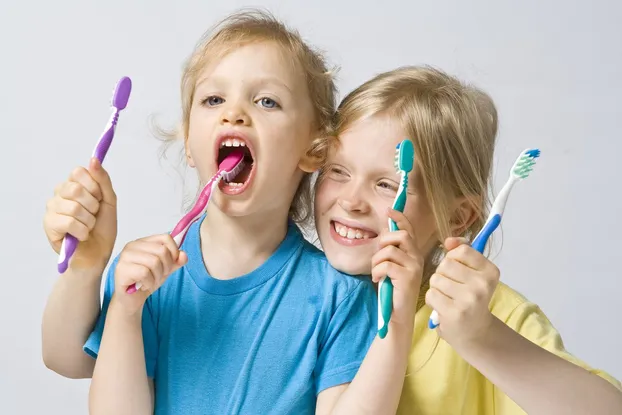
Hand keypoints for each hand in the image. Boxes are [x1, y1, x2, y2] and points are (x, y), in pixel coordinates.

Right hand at [44, 158, 116, 272]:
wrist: (98, 253)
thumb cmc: (102, 227)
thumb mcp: (109, 200)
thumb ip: (103, 180)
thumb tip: (93, 159)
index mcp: (73, 184)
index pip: (78, 172)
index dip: (93, 186)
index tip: (99, 198)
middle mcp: (59, 194)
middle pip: (75, 189)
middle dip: (93, 205)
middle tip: (94, 215)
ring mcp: (52, 209)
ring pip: (73, 208)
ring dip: (89, 221)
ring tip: (88, 227)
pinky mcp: (49, 225)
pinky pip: (68, 222)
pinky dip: (82, 231)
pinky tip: (81, 236)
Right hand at [113, 234, 186, 314]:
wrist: (131, 300)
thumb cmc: (146, 281)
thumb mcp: (165, 269)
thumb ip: (175, 261)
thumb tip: (183, 255)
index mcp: (143, 242)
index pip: (166, 238)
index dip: (174, 251)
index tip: (172, 263)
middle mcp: (132, 246)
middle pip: (162, 250)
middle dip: (166, 267)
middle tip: (159, 276)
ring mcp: (125, 256)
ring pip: (154, 262)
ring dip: (157, 277)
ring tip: (151, 281)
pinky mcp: (121, 269)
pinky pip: (144, 273)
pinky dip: (149, 283)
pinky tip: (143, 285)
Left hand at [371, 209, 423, 327]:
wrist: (397, 315)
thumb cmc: (392, 291)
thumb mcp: (391, 267)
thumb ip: (391, 252)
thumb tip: (383, 234)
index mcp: (413, 254)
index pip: (409, 230)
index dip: (400, 218)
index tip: (389, 210)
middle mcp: (417, 258)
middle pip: (400, 235)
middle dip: (383, 242)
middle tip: (378, 257)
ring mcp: (414, 267)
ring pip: (389, 250)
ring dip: (376, 261)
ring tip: (376, 273)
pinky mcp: (407, 277)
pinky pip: (385, 264)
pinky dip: (376, 271)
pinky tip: (378, 280)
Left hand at [426, 237, 499, 348]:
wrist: (475, 332)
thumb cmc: (470, 298)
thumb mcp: (473, 273)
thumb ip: (461, 252)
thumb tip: (449, 240)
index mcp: (491, 272)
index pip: (462, 251)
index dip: (453, 258)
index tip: (458, 270)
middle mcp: (483, 285)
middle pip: (445, 264)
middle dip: (442, 274)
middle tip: (452, 288)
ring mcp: (469, 299)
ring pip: (436, 279)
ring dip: (436, 288)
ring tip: (447, 298)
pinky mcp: (454, 313)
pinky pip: (431, 294)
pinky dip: (432, 300)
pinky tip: (443, 307)